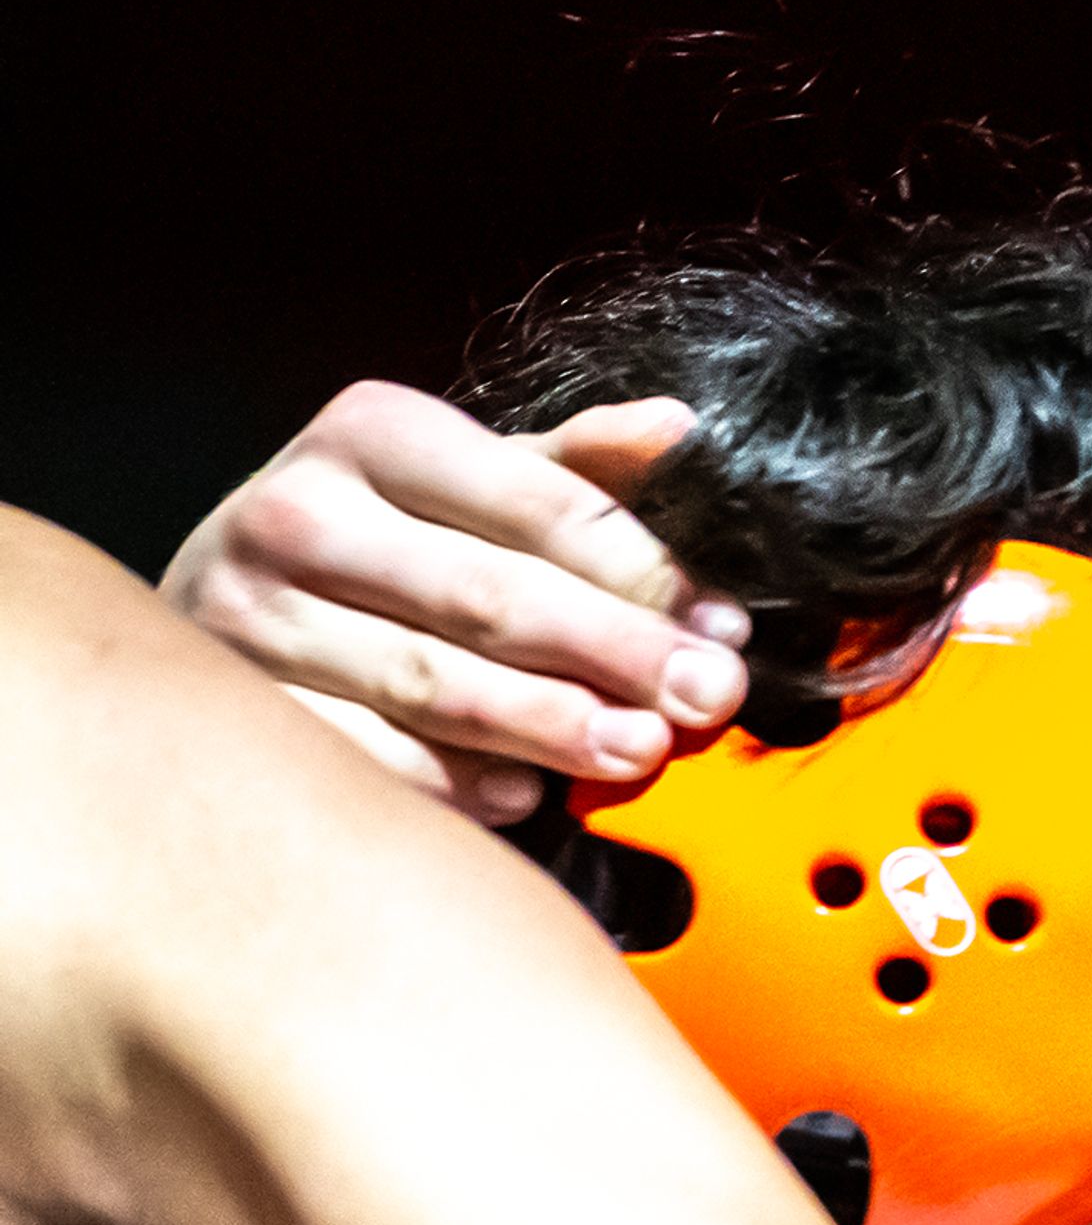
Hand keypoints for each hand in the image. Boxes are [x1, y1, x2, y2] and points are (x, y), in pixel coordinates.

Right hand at [162, 381, 748, 819]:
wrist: (238, 592)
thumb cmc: (392, 533)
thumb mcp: (475, 479)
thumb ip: (577, 466)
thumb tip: (680, 432)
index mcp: (372, 433)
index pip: (535, 502)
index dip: (642, 571)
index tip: (720, 626)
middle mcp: (297, 513)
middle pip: (489, 596)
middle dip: (615, 652)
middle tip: (706, 696)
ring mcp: (253, 614)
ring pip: (433, 684)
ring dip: (552, 726)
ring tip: (639, 749)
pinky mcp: (246, 706)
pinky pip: (373, 756)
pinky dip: (460, 782)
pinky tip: (529, 793)